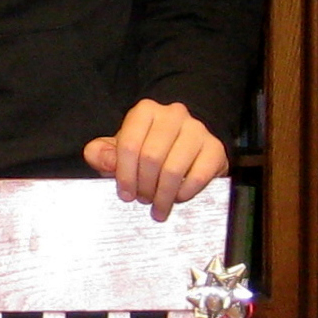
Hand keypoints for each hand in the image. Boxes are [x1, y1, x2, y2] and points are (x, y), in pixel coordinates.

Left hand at [83, 99, 228, 220]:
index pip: (130, 145)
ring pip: (174, 169)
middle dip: (144, 187)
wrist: (185, 143)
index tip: (125, 194)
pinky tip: (177, 198)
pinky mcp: (214, 148)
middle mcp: (173, 115)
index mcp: (145, 111)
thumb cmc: (147, 147)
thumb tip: (105, 162)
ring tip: (158, 205)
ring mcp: (197, 130)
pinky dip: (184, 194)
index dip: (124, 175)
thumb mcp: (119, 148)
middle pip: (151, 158)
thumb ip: (102, 154)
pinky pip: (198, 177)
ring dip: (162, 195)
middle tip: (142, 200)